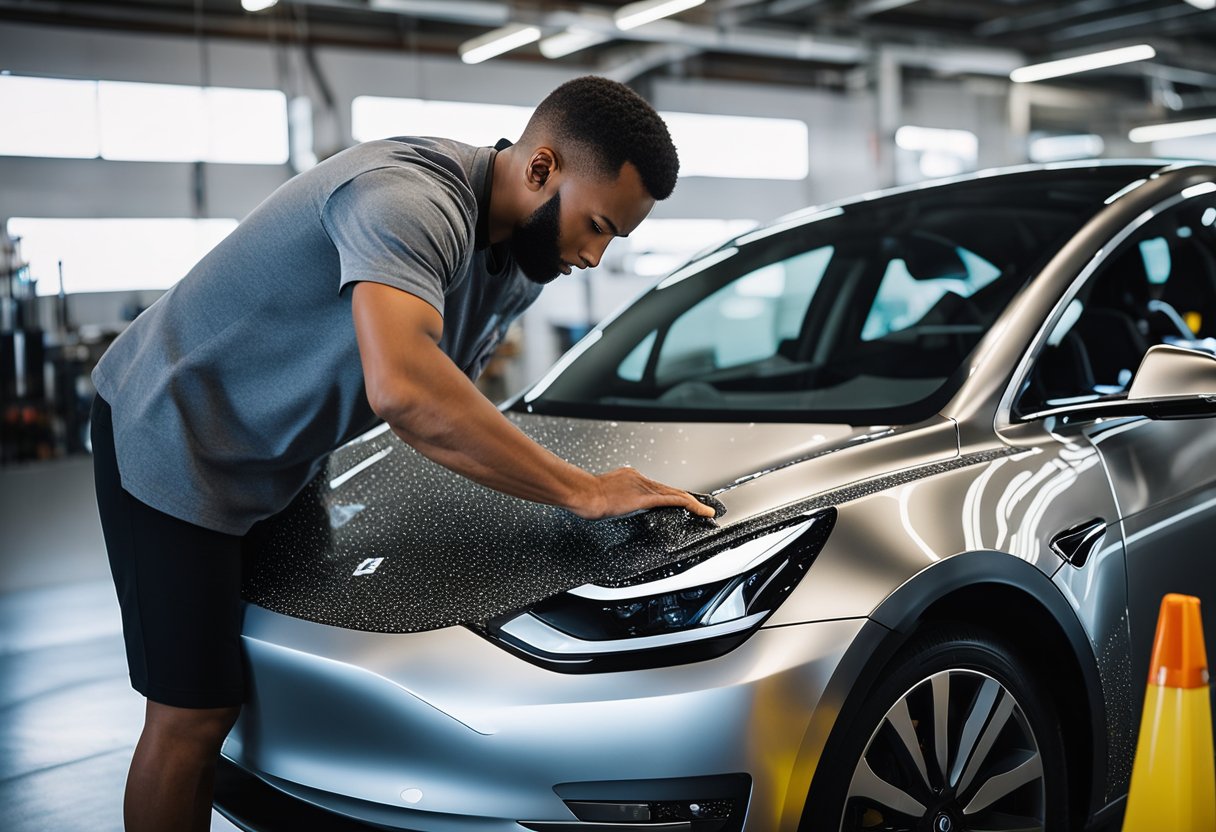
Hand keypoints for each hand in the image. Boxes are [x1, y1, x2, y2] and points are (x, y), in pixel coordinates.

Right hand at [570, 467, 717, 520]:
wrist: (583, 493)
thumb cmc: (586, 496)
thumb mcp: (604, 495)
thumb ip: (615, 499)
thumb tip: (616, 506)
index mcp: (630, 477)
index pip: (657, 487)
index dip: (672, 494)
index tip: (681, 501)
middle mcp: (640, 478)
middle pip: (670, 489)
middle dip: (687, 498)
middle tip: (701, 506)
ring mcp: (644, 486)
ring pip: (675, 493)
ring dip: (693, 502)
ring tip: (705, 510)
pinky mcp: (645, 497)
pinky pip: (673, 499)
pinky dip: (690, 504)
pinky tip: (699, 510)